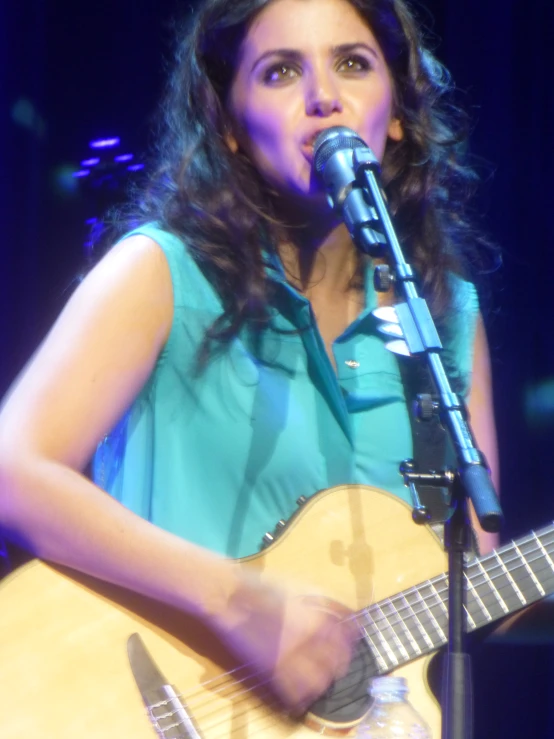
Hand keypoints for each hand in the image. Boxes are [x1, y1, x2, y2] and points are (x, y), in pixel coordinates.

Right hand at [212, 571, 357, 714]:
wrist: (231, 596)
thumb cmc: (266, 587)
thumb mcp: (303, 587)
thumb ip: (328, 603)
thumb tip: (350, 616)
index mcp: (317, 619)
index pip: (347, 639)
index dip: (350, 642)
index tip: (350, 643)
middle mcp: (308, 641)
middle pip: (336, 662)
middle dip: (339, 663)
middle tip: (337, 663)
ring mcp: (289, 657)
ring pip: (318, 682)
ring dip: (323, 681)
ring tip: (322, 678)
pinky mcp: (270, 669)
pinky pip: (293, 693)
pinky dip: (301, 696)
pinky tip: (302, 692)